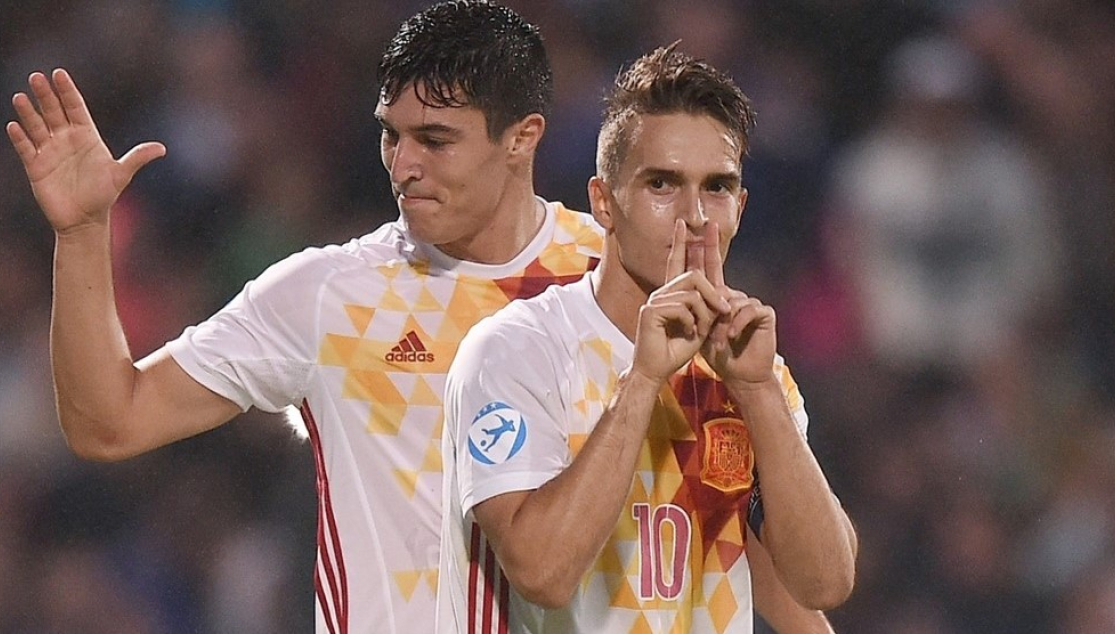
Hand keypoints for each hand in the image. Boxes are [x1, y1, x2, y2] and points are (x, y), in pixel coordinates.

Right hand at [6, 69, 164, 234]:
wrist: (84, 220)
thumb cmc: (103, 196)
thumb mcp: (121, 175)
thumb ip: (137, 158)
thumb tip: (162, 148)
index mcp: (86, 136)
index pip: (75, 107)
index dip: (67, 91)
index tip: (59, 73)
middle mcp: (66, 139)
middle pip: (54, 111)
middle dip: (45, 95)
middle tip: (37, 77)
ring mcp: (50, 151)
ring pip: (36, 126)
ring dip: (28, 112)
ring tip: (20, 97)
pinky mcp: (36, 166)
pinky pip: (25, 148)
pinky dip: (20, 137)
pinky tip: (14, 125)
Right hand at [630, 219, 730, 382]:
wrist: (657, 371)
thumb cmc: (676, 350)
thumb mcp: (701, 325)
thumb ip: (708, 307)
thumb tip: (721, 293)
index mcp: (671, 294)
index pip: (676, 262)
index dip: (680, 242)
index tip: (683, 224)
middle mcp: (660, 293)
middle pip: (693, 275)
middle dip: (713, 292)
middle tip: (724, 310)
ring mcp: (654, 300)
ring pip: (692, 292)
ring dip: (705, 313)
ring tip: (703, 330)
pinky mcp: (650, 310)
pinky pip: (683, 306)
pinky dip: (693, 322)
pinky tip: (689, 334)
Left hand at [695, 222, 777, 385]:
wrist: (739, 374)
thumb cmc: (718, 354)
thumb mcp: (699, 329)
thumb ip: (695, 308)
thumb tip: (685, 286)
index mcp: (718, 296)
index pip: (711, 265)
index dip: (707, 245)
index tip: (702, 224)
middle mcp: (735, 294)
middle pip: (720, 284)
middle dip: (710, 304)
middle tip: (706, 323)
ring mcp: (750, 302)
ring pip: (730, 301)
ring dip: (720, 325)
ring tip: (716, 343)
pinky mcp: (764, 312)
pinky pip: (747, 309)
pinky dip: (735, 324)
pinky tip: (730, 337)